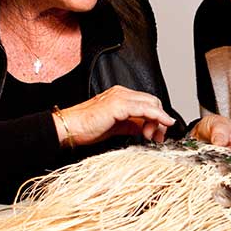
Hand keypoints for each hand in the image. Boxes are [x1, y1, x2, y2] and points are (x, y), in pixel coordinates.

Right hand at [54, 85, 176, 146]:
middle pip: (152, 101)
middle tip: (157, 137)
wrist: (70, 128)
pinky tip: (159, 127)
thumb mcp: (116, 127)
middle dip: (160, 120)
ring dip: (158, 121)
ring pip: (151, 104)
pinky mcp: (118, 105)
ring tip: (153, 137)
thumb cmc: (86, 128)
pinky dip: (156, 117)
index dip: (157, 118)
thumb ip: (131, 125)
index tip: (157, 134)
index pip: (147, 102)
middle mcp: (121, 93)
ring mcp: (120, 97)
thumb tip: (146, 128)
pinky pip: (145, 109)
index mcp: (120, 96)